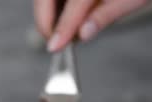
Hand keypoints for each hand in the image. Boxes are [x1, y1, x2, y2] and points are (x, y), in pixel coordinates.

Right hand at [33, 0, 149, 51]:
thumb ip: (106, 15)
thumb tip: (83, 34)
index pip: (75, 4)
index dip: (63, 27)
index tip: (55, 47)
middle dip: (45, 21)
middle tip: (55, 41)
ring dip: (48, 13)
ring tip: (64, 28)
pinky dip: (51, 5)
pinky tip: (64, 15)